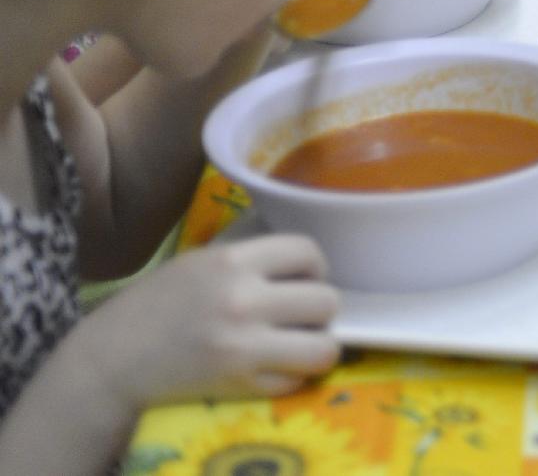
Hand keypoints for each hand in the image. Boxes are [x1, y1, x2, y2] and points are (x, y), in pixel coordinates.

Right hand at [76, 236, 339, 407]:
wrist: (112, 359)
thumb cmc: (157, 304)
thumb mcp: (201, 261)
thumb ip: (252, 258)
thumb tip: (307, 259)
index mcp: (231, 261)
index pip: (308, 252)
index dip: (313, 267)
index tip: (302, 279)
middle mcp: (242, 300)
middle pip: (327, 300)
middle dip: (318, 308)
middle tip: (299, 315)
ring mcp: (243, 346)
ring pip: (324, 347)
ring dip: (317, 345)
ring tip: (298, 343)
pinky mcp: (239, 385)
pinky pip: (296, 381)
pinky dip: (290, 376)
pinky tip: (271, 366)